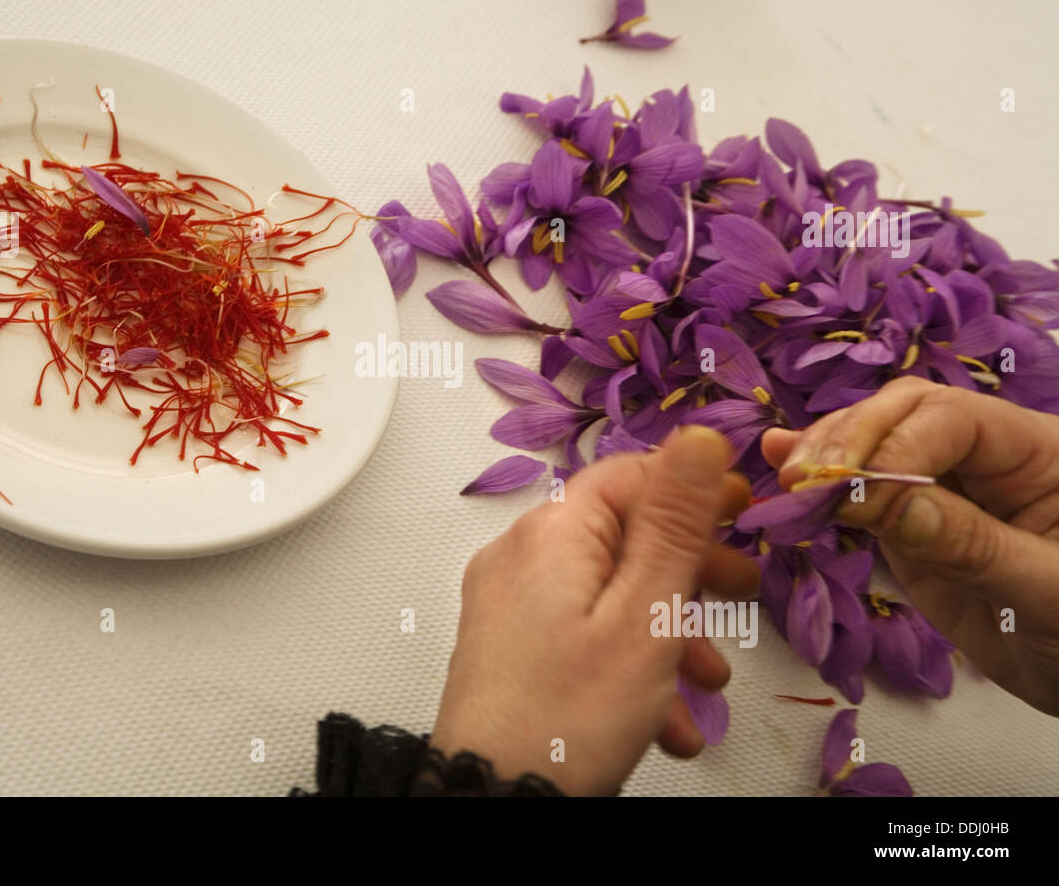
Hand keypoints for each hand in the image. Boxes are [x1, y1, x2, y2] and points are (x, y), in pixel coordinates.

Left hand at [429, 426, 758, 795]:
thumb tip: (695, 436)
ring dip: (667, 634)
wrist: (494, 801)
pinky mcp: (510, 652)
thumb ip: (675, 523)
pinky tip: (665, 721)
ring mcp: (510, 607)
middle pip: (621, 537)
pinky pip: (580, 638)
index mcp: (551, 533)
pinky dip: (628, 667)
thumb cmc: (569, 714)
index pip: (629, 476)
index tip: (744, 509)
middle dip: (690, 571)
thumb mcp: (645, 614)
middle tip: (744, 592)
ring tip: (707, 682)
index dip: (693, 488)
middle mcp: (520, 558)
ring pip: (608, 596)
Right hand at [762, 376, 1058, 715]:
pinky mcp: (917, 523)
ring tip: (786, 478)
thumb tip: (884, 506)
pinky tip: (778, 456)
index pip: (952, 418)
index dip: (894, 445)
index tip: (851, 494)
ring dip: (825, 454)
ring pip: (876, 440)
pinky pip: (866, 488)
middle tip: (804, 481)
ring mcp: (949, 488)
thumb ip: (972, 546)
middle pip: (906, 412)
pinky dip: (823, 477)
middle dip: (850, 439)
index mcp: (1039, 453)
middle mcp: (990, 456)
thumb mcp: (1048, 592)